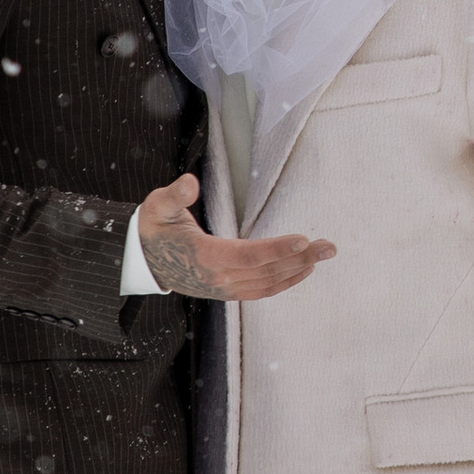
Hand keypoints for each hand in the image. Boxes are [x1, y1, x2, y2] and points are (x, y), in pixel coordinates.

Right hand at [135, 175, 335, 302]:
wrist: (143, 261)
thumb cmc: (154, 228)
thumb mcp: (158, 207)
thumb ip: (174, 196)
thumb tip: (189, 183)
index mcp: (204, 256)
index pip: (248, 255)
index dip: (276, 248)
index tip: (303, 238)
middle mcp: (218, 278)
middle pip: (266, 270)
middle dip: (301, 257)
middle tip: (330, 246)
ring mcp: (224, 288)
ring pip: (268, 281)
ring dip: (299, 268)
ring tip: (325, 253)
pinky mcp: (227, 290)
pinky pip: (261, 290)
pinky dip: (284, 282)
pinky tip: (303, 269)